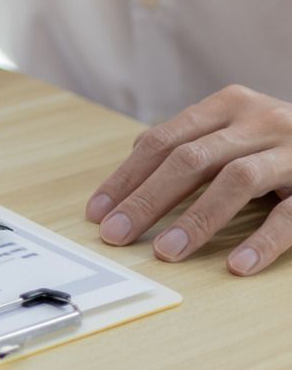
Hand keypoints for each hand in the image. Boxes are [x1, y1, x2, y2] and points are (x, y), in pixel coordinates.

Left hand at [86, 85, 291, 275]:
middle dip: (146, 199)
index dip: (126, 177)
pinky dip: (261, 240)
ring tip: (166, 252)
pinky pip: (291, 216)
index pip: (162, 141)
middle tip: (116, 234)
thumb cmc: (282, 141)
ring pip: (236, 180)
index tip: (98, 212)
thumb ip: (194, 143)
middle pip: (189, 159)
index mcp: (228, 105)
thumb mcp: (238, 129)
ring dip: (196, 219)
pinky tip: (236, 264)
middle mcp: (260, 120)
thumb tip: (133, 167)